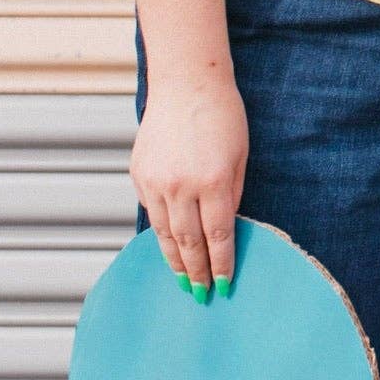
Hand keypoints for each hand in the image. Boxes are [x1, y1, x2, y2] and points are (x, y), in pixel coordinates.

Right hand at [130, 74, 247, 300]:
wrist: (187, 84)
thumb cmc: (223, 115)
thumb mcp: (241, 155)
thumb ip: (232, 194)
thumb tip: (225, 228)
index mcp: (214, 181)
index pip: (218, 236)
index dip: (221, 264)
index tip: (223, 285)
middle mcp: (181, 186)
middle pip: (188, 242)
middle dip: (196, 272)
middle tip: (200, 295)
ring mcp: (155, 181)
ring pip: (163, 233)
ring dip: (173, 260)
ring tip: (182, 280)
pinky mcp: (138, 175)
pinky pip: (151, 211)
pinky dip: (159, 231)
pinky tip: (167, 245)